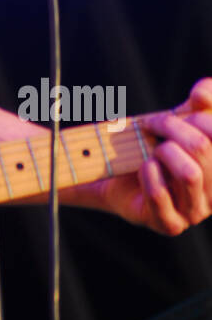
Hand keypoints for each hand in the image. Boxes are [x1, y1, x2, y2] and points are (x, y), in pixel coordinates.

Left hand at [91, 77, 211, 233]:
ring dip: (163, 152)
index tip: (173, 113)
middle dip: (170, 128)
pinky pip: (161, 195)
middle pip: (203, 148)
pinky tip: (144, 168)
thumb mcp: (179, 118)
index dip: (198, 117)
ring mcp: (196, 212)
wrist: (115, 174)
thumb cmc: (152, 145)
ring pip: (190, 174)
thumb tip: (202, 95)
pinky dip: (148, 174)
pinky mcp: (170, 224)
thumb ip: (199, 101)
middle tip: (150, 124)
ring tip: (150, 151)